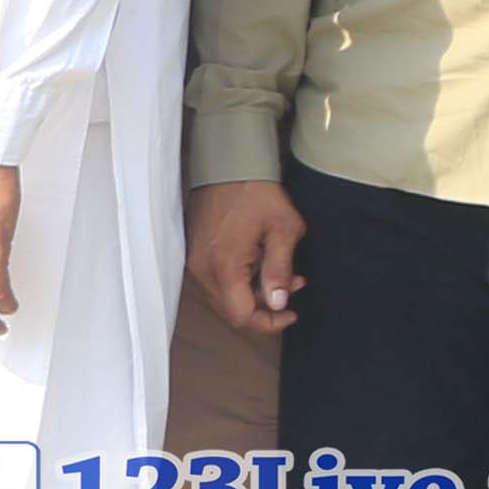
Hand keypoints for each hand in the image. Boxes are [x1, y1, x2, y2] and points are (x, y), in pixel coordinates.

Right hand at [188, 177, 306, 338]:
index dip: (268, 322)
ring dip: (254, 292)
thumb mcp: (283, 230)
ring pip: (224, 296)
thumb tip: (276, 304)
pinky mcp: (195, 252)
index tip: (291, 312)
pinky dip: (240, 280)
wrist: (228, 166)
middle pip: (231, 309)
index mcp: (224, 266)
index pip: (241, 315)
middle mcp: (203, 269)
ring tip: (283, 271)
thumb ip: (279, 271)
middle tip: (293, 286)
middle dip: (264, 306)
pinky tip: (260, 262)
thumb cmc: (258, 194)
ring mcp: (195, 261)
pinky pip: (217, 279)